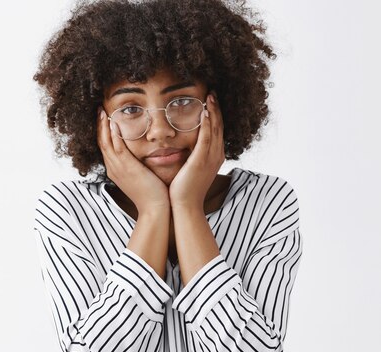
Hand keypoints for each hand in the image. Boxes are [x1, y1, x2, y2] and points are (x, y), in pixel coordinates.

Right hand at [97, 107, 169, 213]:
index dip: (103, 131)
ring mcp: (118, 168)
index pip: (105, 146)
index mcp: (115, 170)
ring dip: (104, 126)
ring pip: (105, 143)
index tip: (104, 118)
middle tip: (99, 110)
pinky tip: (113, 122)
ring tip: (103, 111)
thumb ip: (137, 165)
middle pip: (101, 142)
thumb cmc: (152, 193)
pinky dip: (113, 135)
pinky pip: (117, 147)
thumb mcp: (141, 176)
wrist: (155, 208)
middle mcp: (113, 168)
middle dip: (100, 125)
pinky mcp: (126, 168)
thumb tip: (143, 156)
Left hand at [169, 92, 224, 207]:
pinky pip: (206, 138)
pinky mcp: (201, 161)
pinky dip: (207, 124)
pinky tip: (204, 111)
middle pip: (219, 126)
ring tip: (210, 96)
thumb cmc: (183, 190)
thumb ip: (190, 157)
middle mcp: (216, 155)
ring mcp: (210, 158)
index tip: (211, 100)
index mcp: (214, 157)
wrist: (184, 207)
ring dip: (213, 111)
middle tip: (213, 92)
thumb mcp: (190, 170)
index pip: (217, 131)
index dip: (215, 115)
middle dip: (216, 108)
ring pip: (215, 129)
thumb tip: (183, 149)